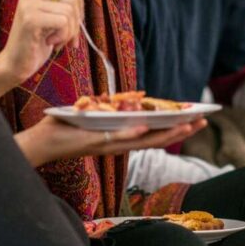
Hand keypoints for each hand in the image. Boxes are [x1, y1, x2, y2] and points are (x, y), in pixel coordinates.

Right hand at [0, 0, 83, 84]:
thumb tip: (82, 2)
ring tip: (58, 41)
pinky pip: (63, 22)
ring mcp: (29, 5)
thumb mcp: (52, 19)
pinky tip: (50, 43)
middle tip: (68, 37)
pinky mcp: (31, 19)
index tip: (75, 18)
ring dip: (70, 32)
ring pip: (70, 11)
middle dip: (77, 21)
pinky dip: (63, 37)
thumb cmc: (37, 43)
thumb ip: (63, 6)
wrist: (15, 64)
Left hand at [15, 116, 207, 166]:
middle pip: (157, 139)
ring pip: (144, 141)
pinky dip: (135, 134)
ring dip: (167, 134)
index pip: (155, 134)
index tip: (196, 119)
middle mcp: (119, 144)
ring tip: (187, 124)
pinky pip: (119, 139)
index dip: (176, 128)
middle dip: (182, 131)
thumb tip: (134, 99)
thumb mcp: (97, 113)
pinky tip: (149, 127)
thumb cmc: (67, 126)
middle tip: (203, 121)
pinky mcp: (97, 143)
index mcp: (121, 137)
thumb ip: (115, 109)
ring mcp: (110, 145)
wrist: (41, 141)